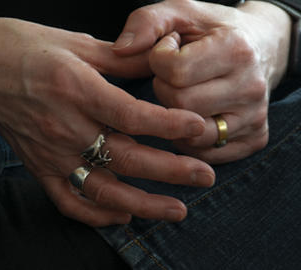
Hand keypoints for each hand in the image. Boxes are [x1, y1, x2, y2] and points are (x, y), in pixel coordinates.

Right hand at [0, 6, 214, 225]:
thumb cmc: (22, 45)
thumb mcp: (75, 43)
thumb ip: (120, 59)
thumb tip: (159, 63)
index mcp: (75, 89)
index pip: (132, 115)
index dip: (170, 125)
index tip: (200, 129)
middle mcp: (63, 126)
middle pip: (126, 157)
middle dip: (171, 171)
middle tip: (207, 176)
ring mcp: (49, 152)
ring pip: (102, 189)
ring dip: (144, 204)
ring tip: (178, 210)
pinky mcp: (37, 166)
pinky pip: (68, 200)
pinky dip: (97, 214)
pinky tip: (124, 215)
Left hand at [113, 0, 291, 163]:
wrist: (260, 46)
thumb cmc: (212, 31)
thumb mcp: (180, 12)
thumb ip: (147, 23)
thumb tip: (120, 51)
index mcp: (235, 49)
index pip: (175, 71)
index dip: (158, 62)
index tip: (168, 52)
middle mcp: (251, 87)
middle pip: (180, 105)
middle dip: (165, 90)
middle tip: (176, 77)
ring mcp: (255, 117)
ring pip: (191, 135)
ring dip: (176, 117)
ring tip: (186, 94)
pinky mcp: (255, 139)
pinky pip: (206, 153)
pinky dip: (191, 138)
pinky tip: (196, 116)